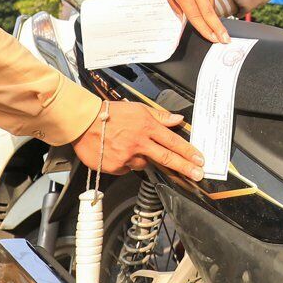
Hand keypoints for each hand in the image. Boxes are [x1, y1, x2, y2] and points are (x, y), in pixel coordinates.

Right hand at [75, 101, 203, 179]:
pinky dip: (126, 162)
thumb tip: (177, 119)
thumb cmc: (110, 113)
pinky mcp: (116, 166)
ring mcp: (127, 156)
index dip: (188, 152)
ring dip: (143, 158)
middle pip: (167, 158)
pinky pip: (127, 168)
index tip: (200, 160)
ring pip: (144, 163)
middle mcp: (139, 143)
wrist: (83, 122)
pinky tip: (117, 151)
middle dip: (185, 167)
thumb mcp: (138, 108)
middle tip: (198, 174)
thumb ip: (159, 116)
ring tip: (128, 145)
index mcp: (146, 127)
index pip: (173, 141)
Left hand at [159, 0, 229, 43]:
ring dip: (211, 15)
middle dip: (218, 29)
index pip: (195, 15)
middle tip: (225, 40)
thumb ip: (173, 3)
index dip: (204, 29)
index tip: (212, 38)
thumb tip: (183, 17)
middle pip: (209, 13)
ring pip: (211, 3)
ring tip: (215, 26)